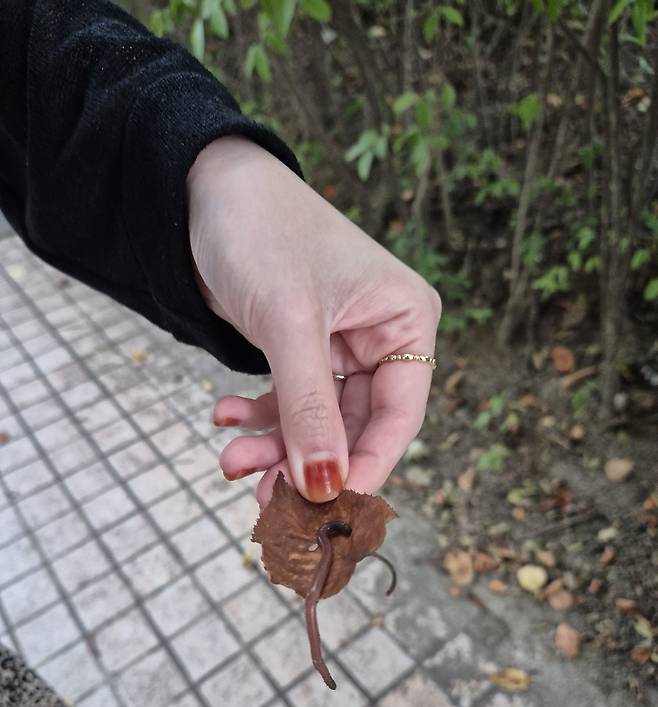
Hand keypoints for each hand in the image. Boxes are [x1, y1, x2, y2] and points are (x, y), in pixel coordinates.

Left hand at [187, 137, 440, 505]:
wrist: (202, 188)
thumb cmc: (263, 231)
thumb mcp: (290, 324)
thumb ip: (308, 409)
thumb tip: (325, 488)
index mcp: (405, 320)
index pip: (398, 415)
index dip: (365, 466)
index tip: (330, 510)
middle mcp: (381, 336)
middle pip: (355, 426)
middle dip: (308, 461)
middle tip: (266, 496)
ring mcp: (341, 345)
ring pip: (317, 421)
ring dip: (276, 446)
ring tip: (231, 461)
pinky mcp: (302, 349)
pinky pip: (289, 401)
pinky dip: (260, 417)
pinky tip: (226, 418)